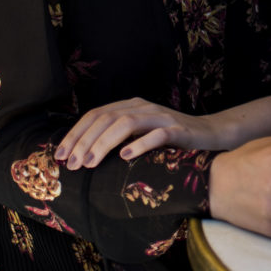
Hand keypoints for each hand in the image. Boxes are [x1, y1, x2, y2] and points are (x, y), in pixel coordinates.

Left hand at [56, 98, 223, 169]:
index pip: (96, 115)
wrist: (210, 134)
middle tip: (72, 164)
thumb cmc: (170, 140)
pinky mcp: (178, 130)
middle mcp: (144, 107)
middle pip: (107, 118)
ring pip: (126, 123)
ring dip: (103, 144)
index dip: (76, 134)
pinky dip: (139, 144)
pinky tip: (126, 157)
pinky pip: (157, 134)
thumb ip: (119, 137)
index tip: (61, 155)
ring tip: (90, 163)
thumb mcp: (140, 134)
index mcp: (131, 106)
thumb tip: (83, 156)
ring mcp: (161, 117)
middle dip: (84, 141)